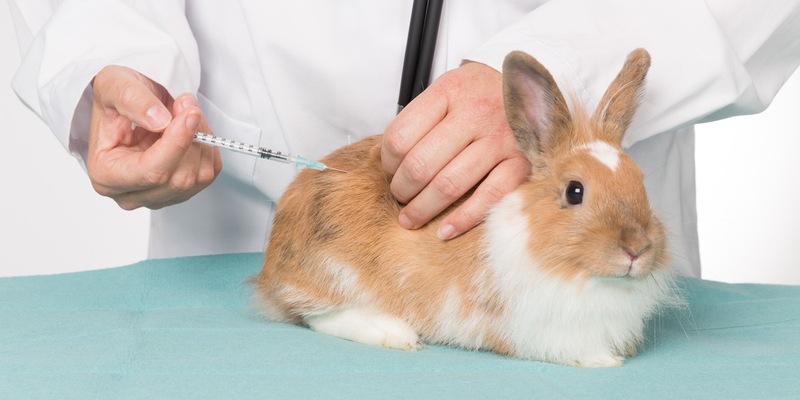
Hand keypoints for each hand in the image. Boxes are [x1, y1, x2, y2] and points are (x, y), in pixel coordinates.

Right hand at [87, 65, 220, 209]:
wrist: (130, 102)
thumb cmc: (117, 98)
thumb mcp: (114, 85)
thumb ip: (133, 101)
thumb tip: (160, 122)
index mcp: (106, 175)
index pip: (151, 172)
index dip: (177, 143)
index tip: (190, 114)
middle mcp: (131, 194)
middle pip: (179, 179)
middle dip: (191, 137)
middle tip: (186, 104)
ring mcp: (158, 196)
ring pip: (199, 177)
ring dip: (202, 139)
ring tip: (185, 112)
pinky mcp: (182, 191)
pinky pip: (209, 172)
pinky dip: (208, 146)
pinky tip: (192, 129)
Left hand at [382, 62, 530, 239]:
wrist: (537, 91)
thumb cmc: (484, 96)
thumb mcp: (451, 90)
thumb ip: (422, 118)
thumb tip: (386, 160)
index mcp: (450, 91)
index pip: (400, 136)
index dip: (387, 163)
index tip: (390, 173)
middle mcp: (476, 112)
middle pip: (420, 164)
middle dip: (402, 190)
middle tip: (400, 198)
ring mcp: (501, 138)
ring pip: (448, 185)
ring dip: (423, 209)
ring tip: (411, 218)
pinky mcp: (522, 162)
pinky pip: (488, 198)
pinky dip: (463, 219)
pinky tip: (445, 230)